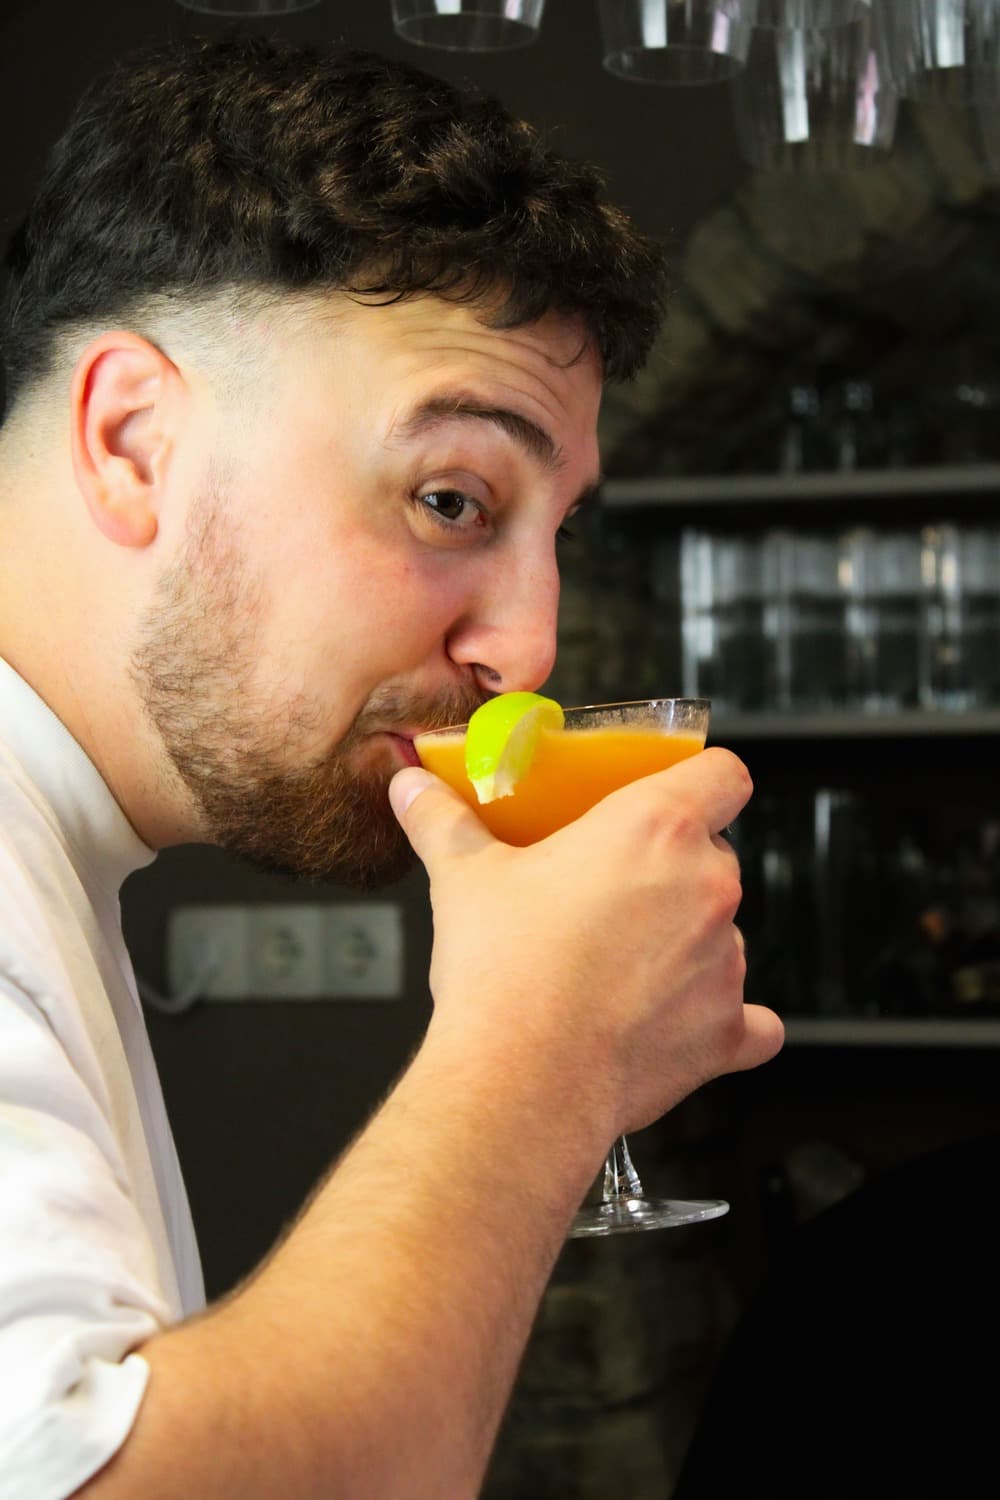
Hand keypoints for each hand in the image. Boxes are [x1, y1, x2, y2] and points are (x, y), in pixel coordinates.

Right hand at [389, 749, 783, 1143]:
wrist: (522, 1080)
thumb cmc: (503, 971)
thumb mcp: (464, 877)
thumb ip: (443, 822)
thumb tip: (412, 789)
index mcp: (655, 829)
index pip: (724, 774)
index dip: (704, 779)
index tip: (677, 792)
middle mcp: (706, 888)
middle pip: (713, 855)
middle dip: (670, 869)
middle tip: (609, 891)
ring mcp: (725, 961)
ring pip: (723, 932)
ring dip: (685, 941)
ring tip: (617, 965)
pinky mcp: (726, 1030)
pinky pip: (750, 1021)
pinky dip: (721, 1020)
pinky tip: (680, 1020)